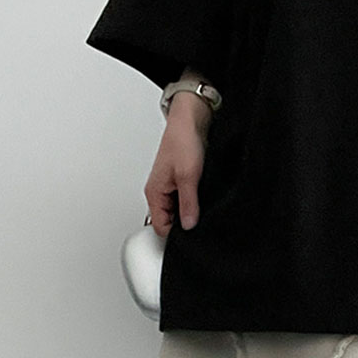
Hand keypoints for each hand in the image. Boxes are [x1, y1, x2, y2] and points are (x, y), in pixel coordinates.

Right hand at [144, 92, 212, 237]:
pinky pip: (186, 201)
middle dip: (184, 224)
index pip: (160, 228)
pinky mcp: (181, 182)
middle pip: (169, 222)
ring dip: (190, 212)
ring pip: (178, 212)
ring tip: (201, 205)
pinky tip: (203, 198)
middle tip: (199, 220)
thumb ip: (188, 205)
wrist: (191, 121)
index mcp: (154, 193)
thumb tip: (189, 226)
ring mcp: (170, 188)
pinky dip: (194, 203)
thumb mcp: (188, 177)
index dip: (175, 235)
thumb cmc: (183, 141)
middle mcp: (160, 192)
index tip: (191, 236)